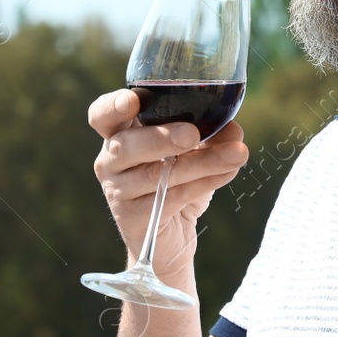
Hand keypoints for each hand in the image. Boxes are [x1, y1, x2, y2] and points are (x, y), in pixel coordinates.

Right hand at [89, 89, 249, 280]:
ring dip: (200, 162)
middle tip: (193, 134)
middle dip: (161, 138)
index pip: (102, 115)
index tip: (132, 100)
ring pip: (156, 174)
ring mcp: (118, 191)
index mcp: (120, 133)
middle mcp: (111, 161)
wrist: (172, 236)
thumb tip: (234, 130)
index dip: (113, 106)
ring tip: (235, 154)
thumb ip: (211, 135)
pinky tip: (227, 173)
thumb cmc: (177, 182)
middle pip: (125, 146)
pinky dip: (204, 183)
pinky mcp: (134, 218)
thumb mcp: (194, 152)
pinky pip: (171, 198)